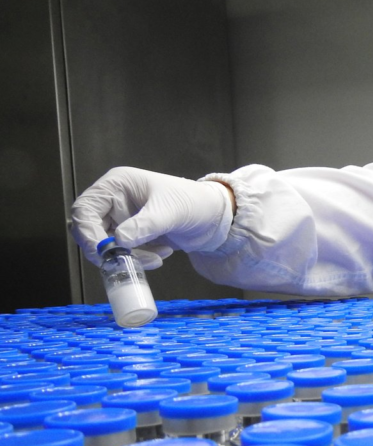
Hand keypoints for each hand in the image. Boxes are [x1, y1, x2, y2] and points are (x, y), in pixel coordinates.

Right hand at [71, 167, 231, 268]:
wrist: (214, 218)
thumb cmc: (194, 202)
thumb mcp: (170, 212)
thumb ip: (144, 226)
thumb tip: (118, 241)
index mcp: (117, 185)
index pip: (85, 208)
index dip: (88, 232)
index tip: (103, 252)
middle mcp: (114, 200)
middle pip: (90, 229)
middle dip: (107, 249)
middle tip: (126, 261)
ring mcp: (121, 218)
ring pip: (107, 245)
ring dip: (128, 256)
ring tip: (157, 257)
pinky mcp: (132, 234)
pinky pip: (122, 252)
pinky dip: (138, 258)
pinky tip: (161, 254)